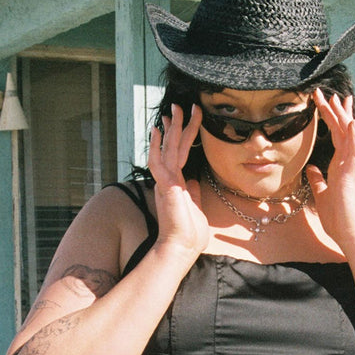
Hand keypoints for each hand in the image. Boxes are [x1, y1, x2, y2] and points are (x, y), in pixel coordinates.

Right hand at [147, 103, 209, 264]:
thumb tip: (195, 182)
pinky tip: (158, 131)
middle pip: (174, 147)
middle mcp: (169, 181)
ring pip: (169, 149)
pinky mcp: (166, 186)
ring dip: (173, 128)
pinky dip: (158, 145)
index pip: (180, 155)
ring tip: (175, 109)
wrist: (181, 249)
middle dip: (177, 125)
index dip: (181, 137)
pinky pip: (160, 161)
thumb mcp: (196, 209)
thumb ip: (193, 194)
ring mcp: (166, 183)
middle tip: (179, 105)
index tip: (182, 121)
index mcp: (176, 185)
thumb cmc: (189, 235)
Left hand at [305, 88, 354, 248]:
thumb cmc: (337, 218)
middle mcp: (346, 164)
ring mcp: (350, 168)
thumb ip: (317, 181)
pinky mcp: (351, 176)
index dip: (330, 120)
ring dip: (342, 118)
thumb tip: (311, 169)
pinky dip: (352, 137)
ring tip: (338, 99)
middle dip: (334, 112)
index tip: (324, 104)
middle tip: (327, 94)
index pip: (335, 137)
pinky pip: (353, 153)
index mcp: (339, 167)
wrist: (347, 233)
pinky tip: (351, 123)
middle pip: (341, 132)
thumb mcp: (321, 195)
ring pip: (347, 138)